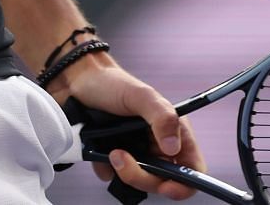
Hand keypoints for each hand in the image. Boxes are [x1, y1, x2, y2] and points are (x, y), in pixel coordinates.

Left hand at [54, 53, 205, 201]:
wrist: (78, 81)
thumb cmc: (112, 83)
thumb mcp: (141, 96)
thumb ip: (162, 117)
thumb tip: (173, 148)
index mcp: (173, 130)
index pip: (191, 166)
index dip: (185, 182)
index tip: (166, 186)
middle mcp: (157, 145)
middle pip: (163, 181)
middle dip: (143, 176)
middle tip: (121, 156)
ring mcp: (137, 154)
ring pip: (139, 183)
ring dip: (124, 173)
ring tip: (109, 150)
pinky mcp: (115, 160)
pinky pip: (114, 179)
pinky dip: (106, 170)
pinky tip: (98, 151)